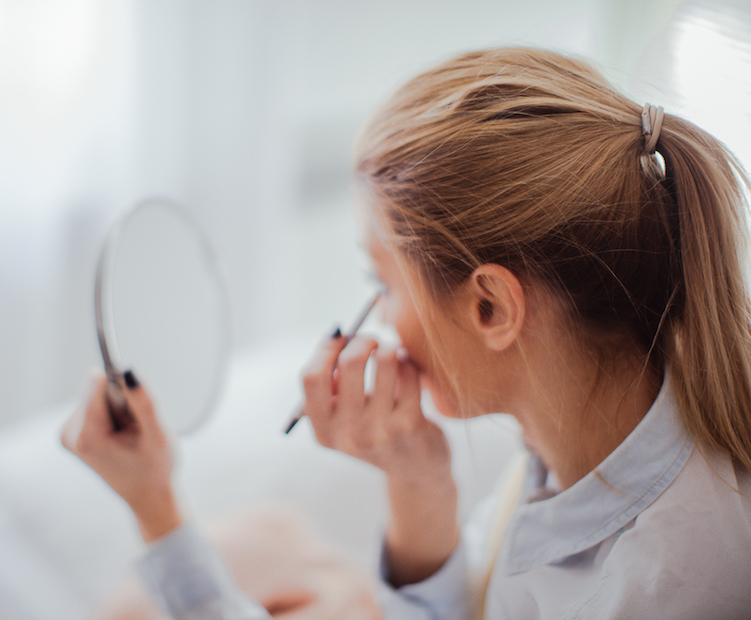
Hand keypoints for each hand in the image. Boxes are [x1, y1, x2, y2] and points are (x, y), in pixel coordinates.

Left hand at [61, 370, 181, 541]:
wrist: (146, 494)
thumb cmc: (155, 469)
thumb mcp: (157, 435)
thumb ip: (144, 402)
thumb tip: (128, 370)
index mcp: (88, 437)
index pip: (97, 385)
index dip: (122, 387)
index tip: (135, 401)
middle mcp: (70, 434)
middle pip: (97, 389)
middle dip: (122, 401)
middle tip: (136, 427)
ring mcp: (68, 434)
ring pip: (97, 395)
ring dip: (119, 408)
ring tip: (130, 434)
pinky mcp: (72, 431)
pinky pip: (94, 404)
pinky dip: (113, 413)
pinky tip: (121, 435)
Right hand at [302, 334, 459, 584]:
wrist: (416, 470)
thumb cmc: (375, 429)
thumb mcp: (342, 419)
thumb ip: (331, 385)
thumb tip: (338, 336)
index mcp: (324, 430)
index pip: (312, 377)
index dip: (325, 348)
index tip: (339, 336)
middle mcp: (348, 433)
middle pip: (350, 362)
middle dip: (363, 340)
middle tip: (372, 340)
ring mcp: (382, 430)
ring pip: (385, 361)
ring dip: (390, 348)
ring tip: (392, 354)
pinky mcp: (412, 425)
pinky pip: (409, 372)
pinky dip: (409, 363)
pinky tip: (408, 371)